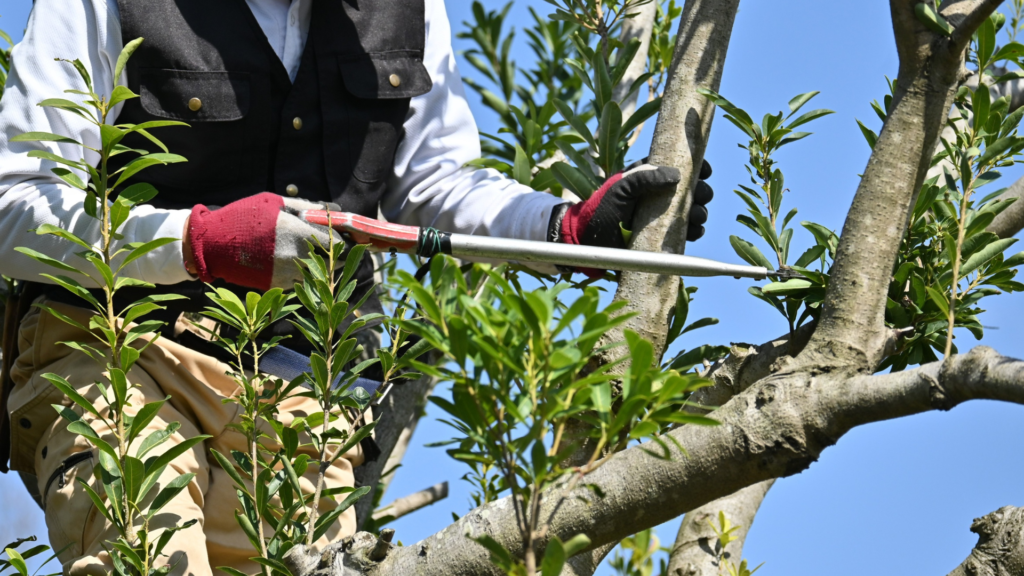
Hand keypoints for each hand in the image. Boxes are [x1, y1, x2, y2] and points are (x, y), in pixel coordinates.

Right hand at [185, 192, 339, 289]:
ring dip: (318, 268)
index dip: (343, 242)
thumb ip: (306, 206)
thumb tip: (332, 209)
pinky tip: (291, 263)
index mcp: (297, 232)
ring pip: (315, 276)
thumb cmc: (243, 216)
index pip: (336, 244)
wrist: (212, 243)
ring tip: (309, 255)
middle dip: (334, 256)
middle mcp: (295, 256)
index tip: (342, 238)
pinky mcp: (276, 285)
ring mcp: (285, 274)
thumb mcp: (274, 203)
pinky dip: (300, 275)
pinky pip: (298, 282)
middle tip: (329, 248)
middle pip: (331, 263)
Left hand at [548, 160, 713, 275]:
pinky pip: (687, 232)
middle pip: (693, 189)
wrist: (590, 241)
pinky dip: (695, 231)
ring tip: (696, 217)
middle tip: (700, 198)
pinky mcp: (664, 236)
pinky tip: (694, 231)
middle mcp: (660, 195)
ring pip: (693, 211)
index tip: (705, 172)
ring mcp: (663, 215)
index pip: (680, 166)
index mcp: (651, 177)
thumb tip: (677, 175)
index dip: (697, 167)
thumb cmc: (601, 209)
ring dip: (700, 213)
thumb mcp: (620, 187)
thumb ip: (645, 177)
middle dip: (702, 193)